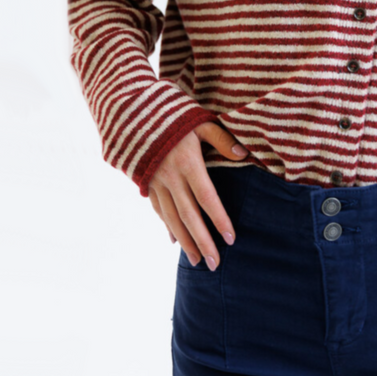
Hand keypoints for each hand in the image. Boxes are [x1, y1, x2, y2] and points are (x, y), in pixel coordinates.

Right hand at [147, 122, 248, 270]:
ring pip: (171, 217)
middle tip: (214, 264)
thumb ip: (221, 139)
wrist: (133, 112)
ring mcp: (156, 182)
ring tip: (196, 260)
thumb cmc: (173, 115)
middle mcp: (171, 177)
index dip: (218, 219)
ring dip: (185, 240)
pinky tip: (174, 240)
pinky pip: (158, 209)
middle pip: (189, 215)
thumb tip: (243, 154)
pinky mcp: (146, 182)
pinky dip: (167, 226)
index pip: (207, 197)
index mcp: (188, 163)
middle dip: (202, 241)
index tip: (230, 239)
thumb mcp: (200, 121)